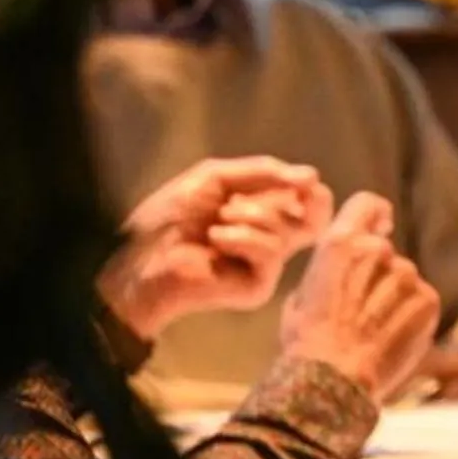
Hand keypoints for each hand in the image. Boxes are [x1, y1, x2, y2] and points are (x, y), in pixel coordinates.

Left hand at [99, 157, 331, 341]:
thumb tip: (313, 175)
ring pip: (287, 231)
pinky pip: (270, 254)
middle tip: (297, 194)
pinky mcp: (258, 286)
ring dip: (252, 215)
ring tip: (219, 221)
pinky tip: (218, 241)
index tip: (306, 181)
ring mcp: (266, 265)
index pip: (308, 203)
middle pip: (316, 221)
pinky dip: (244, 239)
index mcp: (263, 213)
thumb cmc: (170, 216)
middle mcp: (271, 239)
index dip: (312, 189)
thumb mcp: (216, 178)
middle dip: (306, 202)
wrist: (141, 255)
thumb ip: (263, 172)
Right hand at [277, 193, 441, 404]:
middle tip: (361, 311)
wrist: (333, 382)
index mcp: (340, 244)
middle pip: (385, 252)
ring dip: (394, 298)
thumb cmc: (307, 344)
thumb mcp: (302, 296)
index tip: (382, 225)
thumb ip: (330, 271)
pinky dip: (411, 317)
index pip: (367, 205)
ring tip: (373, 332)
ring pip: (404, 280)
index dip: (376, 215)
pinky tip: (391, 339)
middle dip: (378, 275)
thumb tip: (341, 268)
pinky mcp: (428, 300)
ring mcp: (405, 275)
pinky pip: (422, 301)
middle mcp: (376, 251)